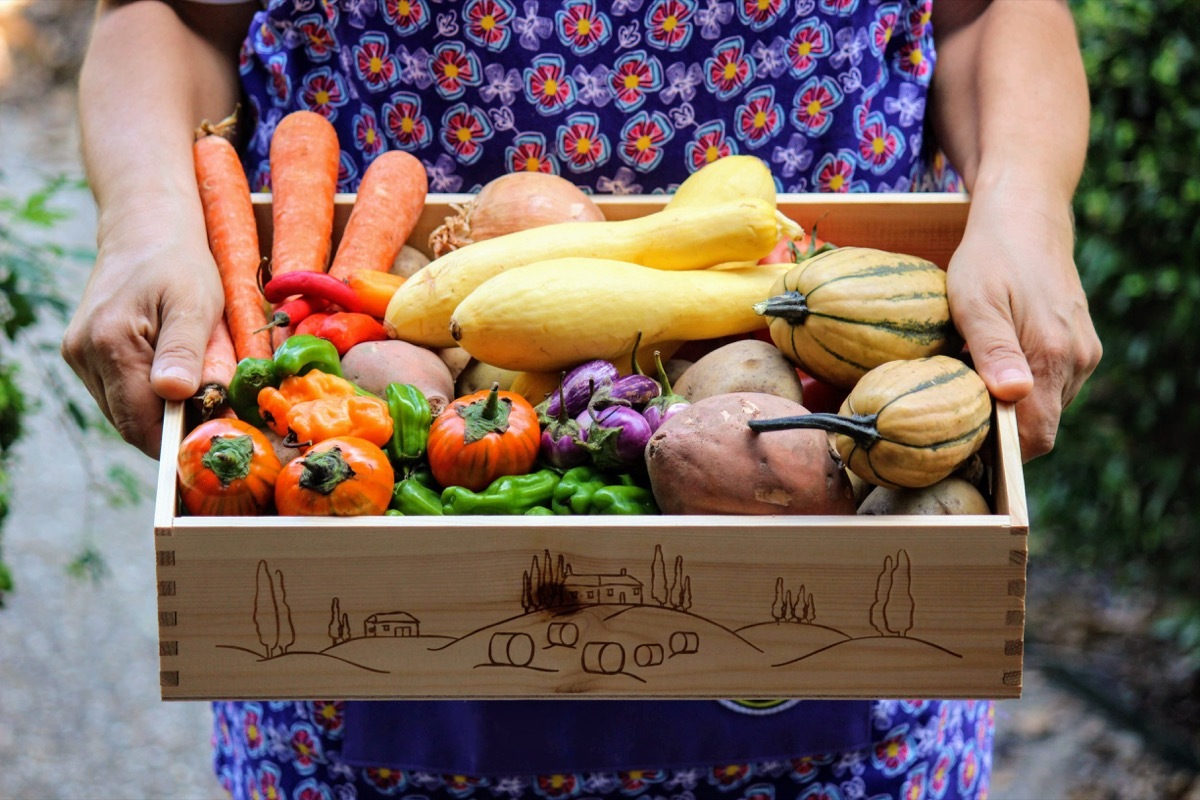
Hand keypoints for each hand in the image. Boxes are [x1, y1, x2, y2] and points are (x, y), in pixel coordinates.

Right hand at [61, 203, 222, 458]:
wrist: (144, 230)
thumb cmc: (179, 264)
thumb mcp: (196, 302)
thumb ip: (186, 349)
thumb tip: (176, 394)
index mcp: (110, 343)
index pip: (140, 423)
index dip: (177, 440)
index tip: (213, 438)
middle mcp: (84, 353)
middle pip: (129, 423)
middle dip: (171, 427)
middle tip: (211, 412)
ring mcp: (78, 355)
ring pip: (123, 411)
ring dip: (159, 411)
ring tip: (193, 382)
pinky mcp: (81, 354)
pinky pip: (117, 393)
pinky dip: (146, 394)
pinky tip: (171, 372)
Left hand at [946, 194, 1101, 460]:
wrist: (1026, 215)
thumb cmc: (990, 256)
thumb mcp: (975, 302)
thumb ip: (993, 350)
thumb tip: (1012, 396)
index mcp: (1052, 355)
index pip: (1035, 436)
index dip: (1000, 452)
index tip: (963, 447)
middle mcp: (1077, 360)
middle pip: (1041, 425)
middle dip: (1003, 430)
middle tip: (958, 413)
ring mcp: (1083, 352)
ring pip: (1047, 405)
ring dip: (1013, 406)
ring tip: (972, 380)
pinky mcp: (1080, 343)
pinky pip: (1052, 383)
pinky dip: (1025, 385)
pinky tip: (993, 362)